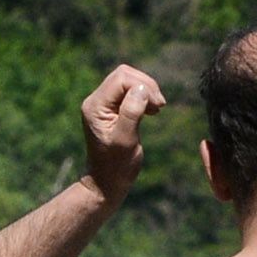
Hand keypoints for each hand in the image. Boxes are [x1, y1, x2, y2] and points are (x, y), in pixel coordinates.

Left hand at [79, 63, 166, 200]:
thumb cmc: (117, 165)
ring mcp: (103, 104)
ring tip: (157, 109)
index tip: (158, 106)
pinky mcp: (111, 108)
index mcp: (95, 106)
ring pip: (127, 81)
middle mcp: (96, 101)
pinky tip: (151, 110)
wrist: (107, 181)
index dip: (143, 86)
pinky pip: (128, 91)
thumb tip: (141, 89)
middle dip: (146, 86)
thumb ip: (131, 112)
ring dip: (146, 90)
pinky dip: (143, 96)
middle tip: (160, 106)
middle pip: (124, 75)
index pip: (121, 78)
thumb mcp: (125, 140)